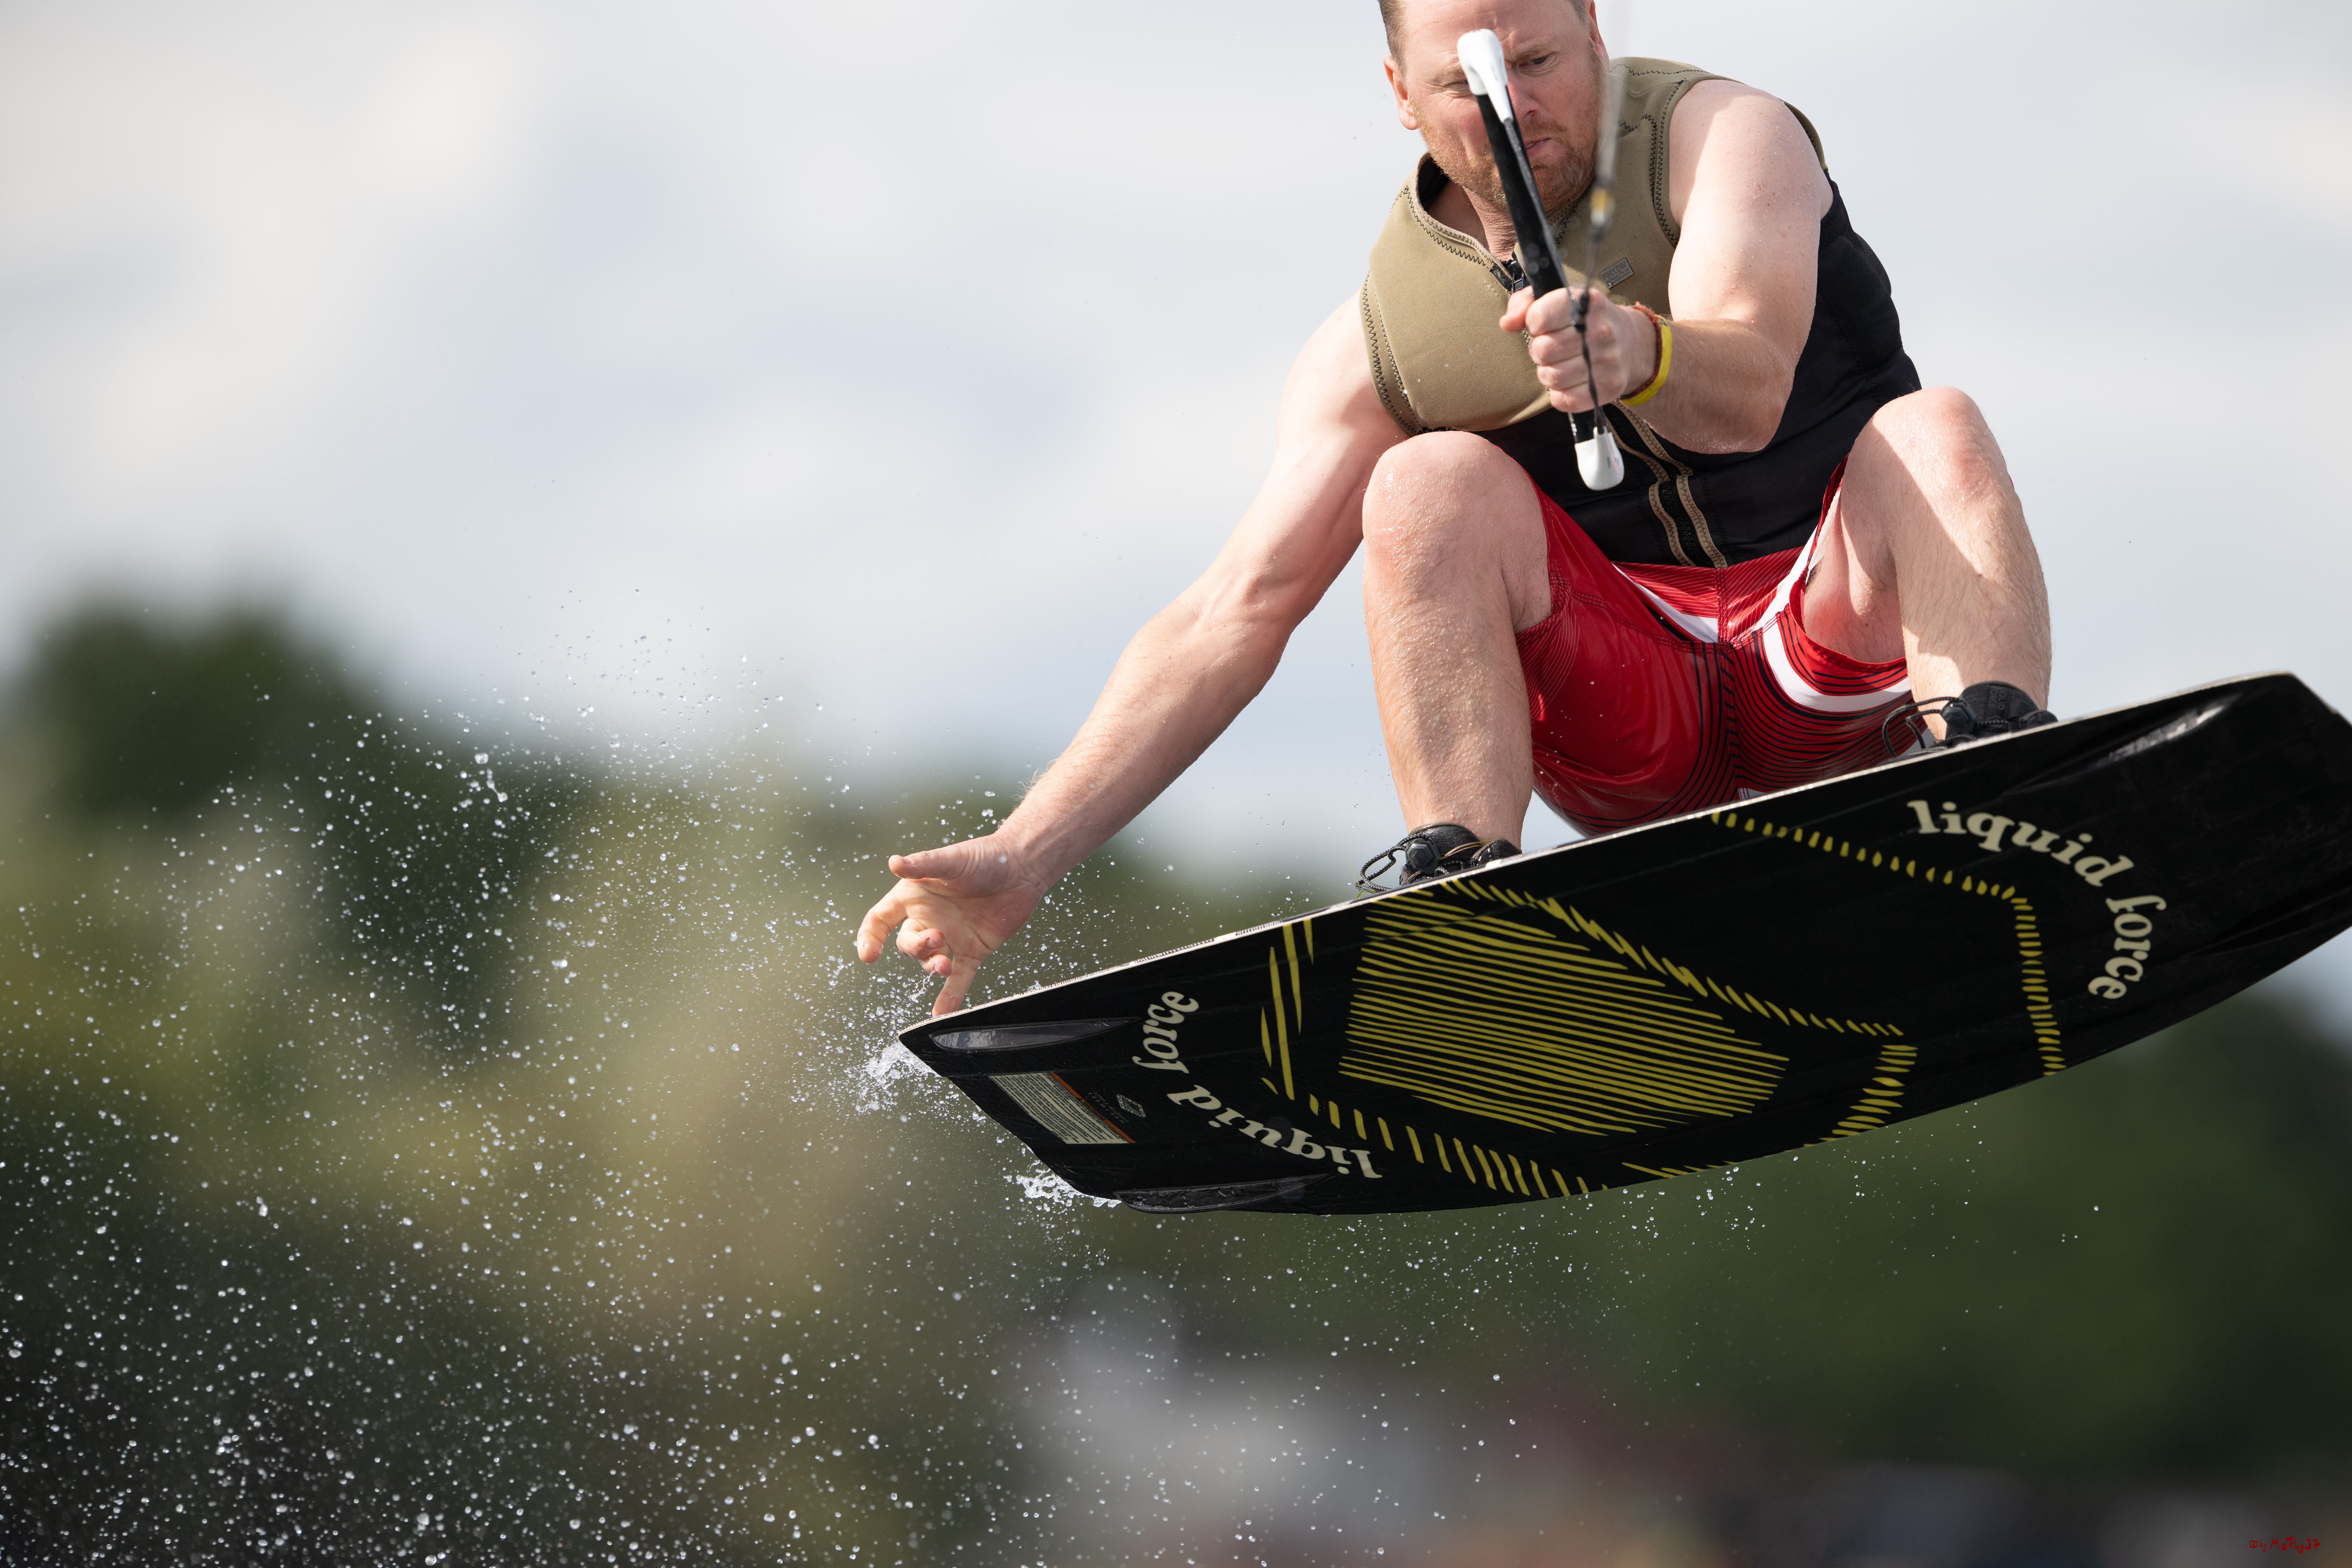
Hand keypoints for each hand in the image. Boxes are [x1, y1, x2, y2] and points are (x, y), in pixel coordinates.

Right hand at [854, 834, 1049, 1016]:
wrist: (1022, 867)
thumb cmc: (983, 857)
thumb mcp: (950, 860)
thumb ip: (923, 865)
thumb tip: (894, 862)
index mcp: (914, 897)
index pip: (880, 920)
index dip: (869, 937)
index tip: (869, 955)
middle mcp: (928, 919)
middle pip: (907, 944)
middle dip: (917, 946)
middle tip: (938, 937)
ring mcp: (950, 937)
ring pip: (930, 962)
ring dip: (933, 968)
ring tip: (946, 965)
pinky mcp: (973, 950)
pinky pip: (959, 979)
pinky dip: (950, 996)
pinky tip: (941, 1013)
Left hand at [1501, 286, 1657, 414]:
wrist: (1632, 342)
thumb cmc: (1586, 320)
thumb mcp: (1559, 299)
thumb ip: (1526, 303)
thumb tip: (1507, 322)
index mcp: (1586, 303)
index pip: (1538, 317)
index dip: (1533, 323)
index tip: (1544, 324)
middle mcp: (1600, 331)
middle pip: (1542, 350)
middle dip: (1539, 350)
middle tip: (1553, 347)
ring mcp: (1606, 361)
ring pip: (1550, 377)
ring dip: (1548, 373)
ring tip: (1561, 363)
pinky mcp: (1608, 388)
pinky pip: (1564, 400)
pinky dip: (1559, 394)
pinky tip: (1569, 381)